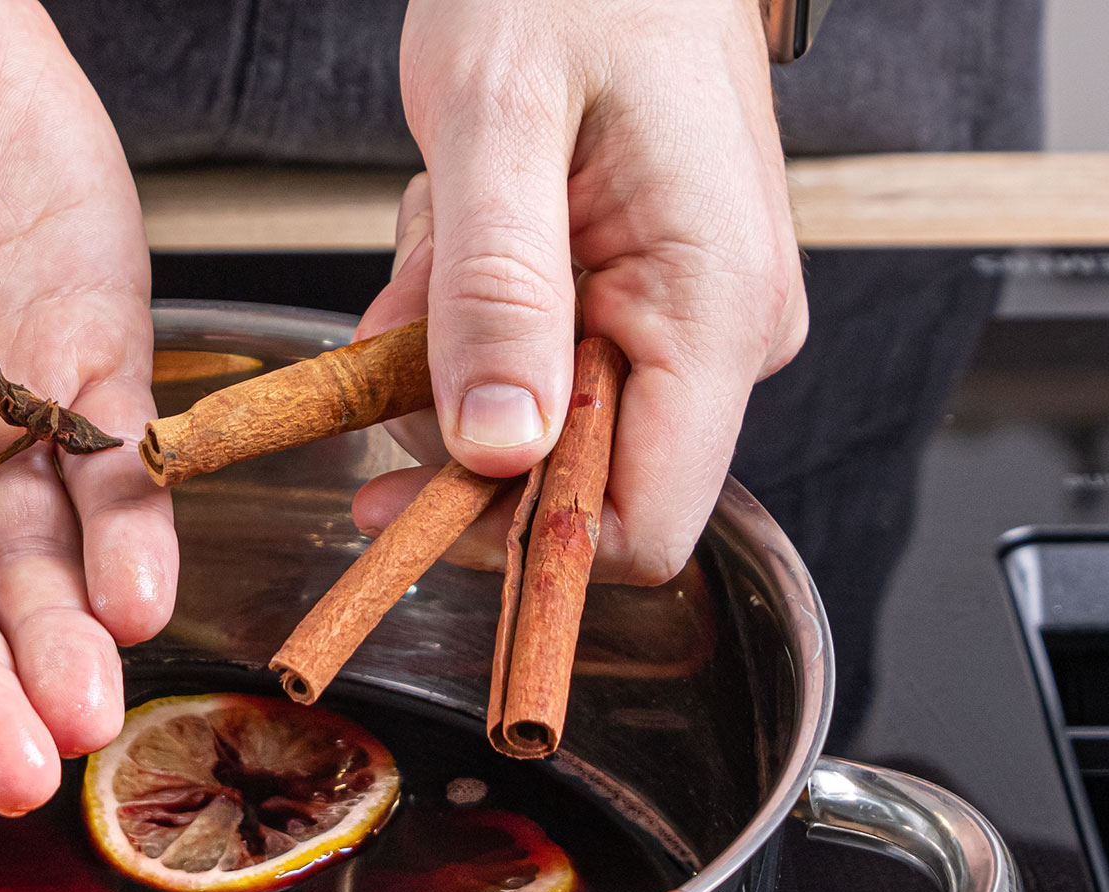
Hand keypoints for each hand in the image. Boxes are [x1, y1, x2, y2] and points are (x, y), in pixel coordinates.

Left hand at [355, 0, 807, 583]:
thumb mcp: (500, 118)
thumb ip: (497, 287)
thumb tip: (499, 445)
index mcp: (714, 307)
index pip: (638, 522)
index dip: (514, 539)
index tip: (401, 497)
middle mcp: (724, 333)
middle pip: (570, 476)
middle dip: (456, 414)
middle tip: (405, 304)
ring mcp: (690, 319)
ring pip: (538, 415)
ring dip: (450, 348)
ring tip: (440, 232)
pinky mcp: (649, 298)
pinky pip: (539, 356)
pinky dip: (468, 312)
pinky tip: (460, 228)